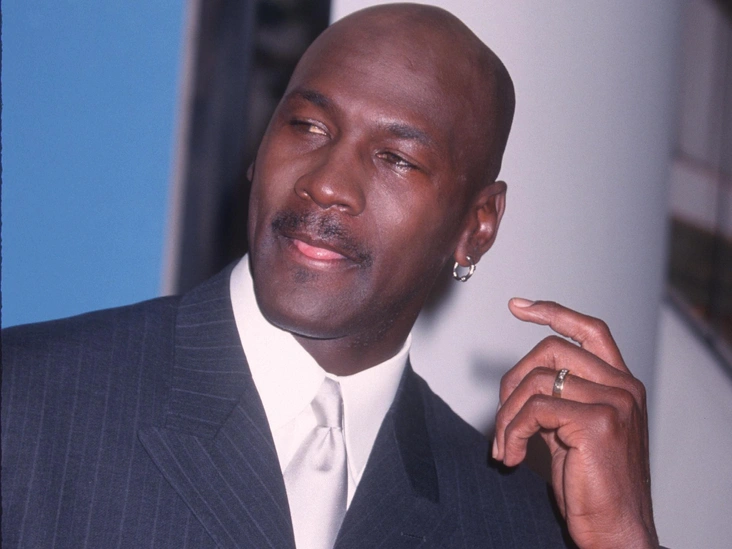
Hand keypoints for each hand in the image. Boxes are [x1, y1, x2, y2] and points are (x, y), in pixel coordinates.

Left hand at [492, 299, 658, 548]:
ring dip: (506, 415)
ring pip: (536, 381)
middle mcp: (623, 387)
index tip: (518, 306)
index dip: (553, 312)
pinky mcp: (598, 423)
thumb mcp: (571, 432)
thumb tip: (517, 380)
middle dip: (512, 381)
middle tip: (500, 418)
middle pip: (550, 352)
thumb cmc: (591, 486)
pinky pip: (534, 409)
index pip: (590, 330)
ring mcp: (614, 402)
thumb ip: (556, 399)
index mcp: (620, 385)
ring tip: (503, 446)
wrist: (617, 531)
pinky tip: (509, 456)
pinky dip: (510, 431)